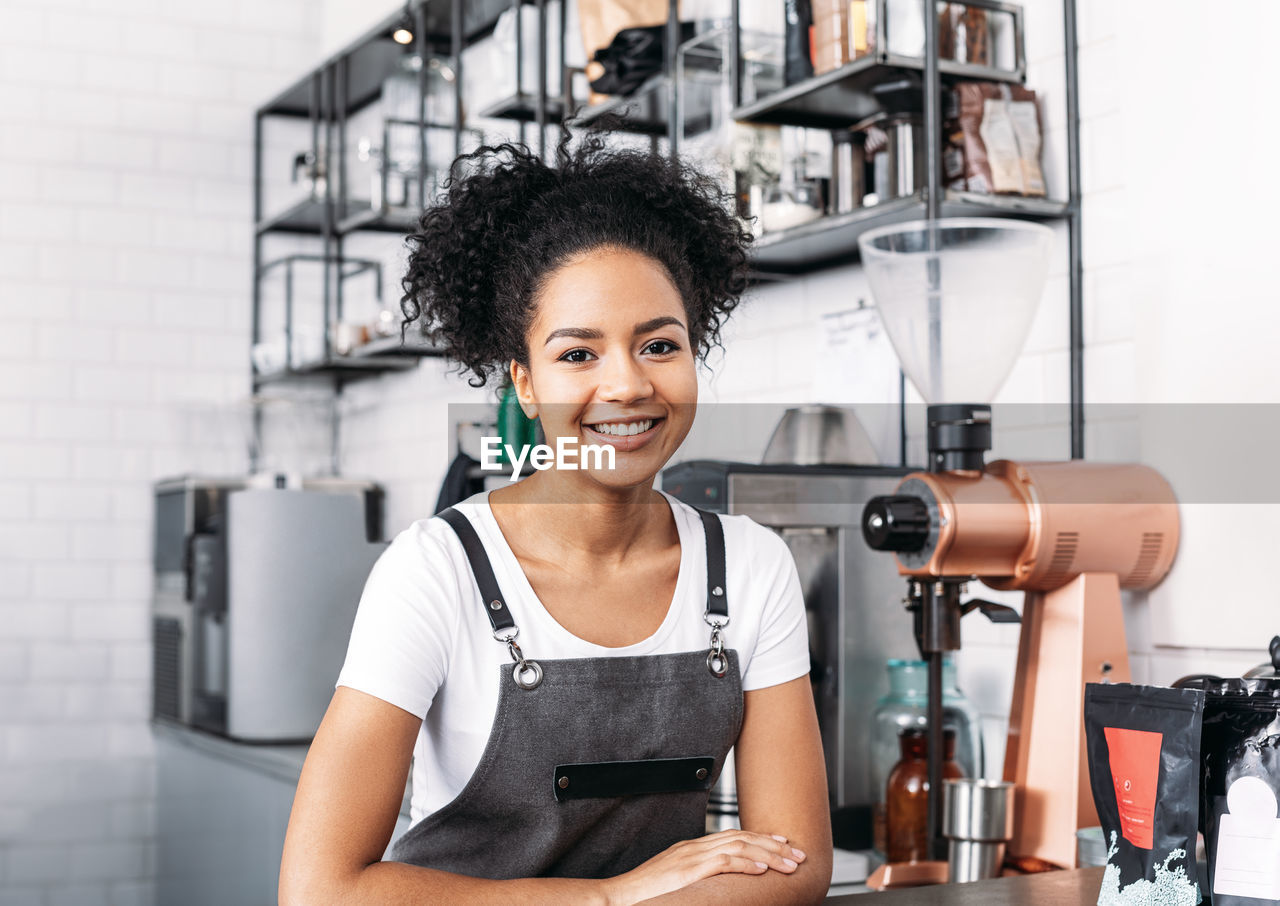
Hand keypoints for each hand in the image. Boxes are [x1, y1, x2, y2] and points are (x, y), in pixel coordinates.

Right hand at [600, 829, 806, 905]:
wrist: (618, 898)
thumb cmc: (645, 895)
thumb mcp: (676, 882)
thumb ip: (697, 877)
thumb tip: (718, 885)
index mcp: (691, 849)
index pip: (733, 836)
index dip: (761, 839)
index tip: (782, 843)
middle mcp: (694, 848)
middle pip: (742, 838)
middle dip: (774, 845)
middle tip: (797, 853)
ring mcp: (691, 857)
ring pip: (738, 846)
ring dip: (768, 854)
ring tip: (789, 863)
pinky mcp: (688, 871)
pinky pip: (722, 862)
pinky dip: (745, 863)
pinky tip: (762, 868)